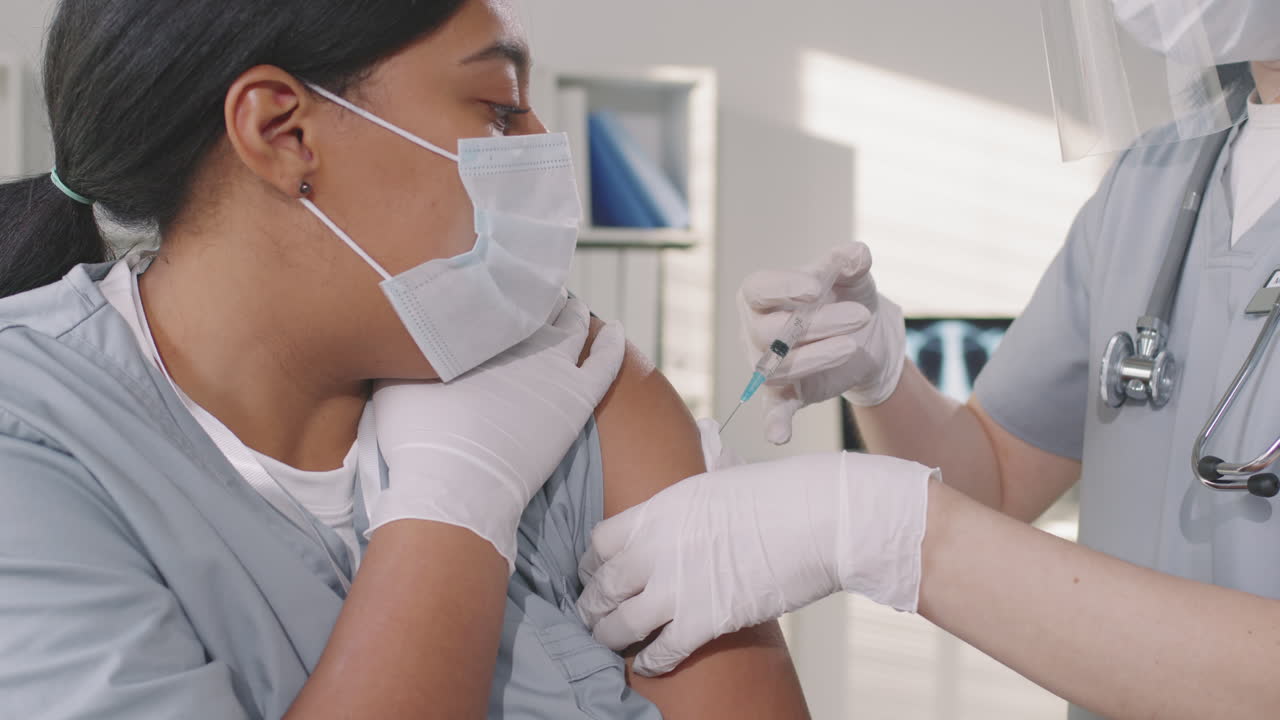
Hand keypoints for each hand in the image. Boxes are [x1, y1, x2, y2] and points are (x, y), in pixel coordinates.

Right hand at [371, 297, 625, 571]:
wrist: (456, 486)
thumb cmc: (418, 440)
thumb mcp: (393, 382)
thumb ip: (405, 351)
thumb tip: (402, 330)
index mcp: (475, 327)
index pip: (491, 295)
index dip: (491, 288)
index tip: (490, 283)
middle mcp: (516, 337)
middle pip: (531, 305)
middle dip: (529, 295)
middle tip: (526, 291)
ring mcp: (552, 366)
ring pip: (570, 325)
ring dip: (569, 312)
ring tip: (566, 304)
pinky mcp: (577, 398)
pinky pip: (606, 361)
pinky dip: (613, 342)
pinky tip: (616, 329)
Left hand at [577, 421, 935, 676]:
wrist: (818, 517)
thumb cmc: (778, 494)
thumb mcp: (715, 480)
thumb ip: (687, 499)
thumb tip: (687, 486)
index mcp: (657, 510)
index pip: (598, 542)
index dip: (592, 562)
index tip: (594, 572)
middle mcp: (656, 549)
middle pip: (601, 587)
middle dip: (591, 605)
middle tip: (590, 614)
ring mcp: (678, 587)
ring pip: (619, 625)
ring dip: (611, 637)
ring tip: (610, 641)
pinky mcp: (705, 621)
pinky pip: (661, 651)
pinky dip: (652, 662)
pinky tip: (650, 664)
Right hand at [739, 242, 905, 443]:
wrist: (866, 331)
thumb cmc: (847, 295)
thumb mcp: (853, 274)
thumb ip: (852, 260)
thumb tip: (856, 255)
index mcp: (761, 294)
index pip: (758, 290)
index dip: (782, 289)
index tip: (816, 289)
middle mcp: (755, 330)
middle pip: (770, 331)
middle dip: (817, 324)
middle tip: (860, 315)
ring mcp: (767, 365)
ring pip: (778, 367)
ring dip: (818, 357)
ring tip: (854, 345)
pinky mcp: (786, 394)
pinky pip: (773, 410)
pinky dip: (774, 423)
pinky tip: (780, 435)